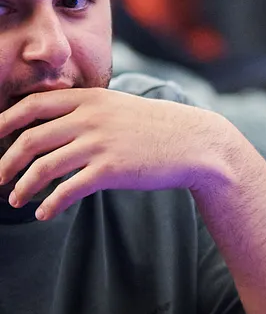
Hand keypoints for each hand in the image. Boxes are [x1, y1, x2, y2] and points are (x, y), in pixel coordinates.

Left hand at [0, 89, 236, 219]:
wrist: (197, 143)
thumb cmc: (157, 128)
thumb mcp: (119, 107)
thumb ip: (86, 111)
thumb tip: (50, 127)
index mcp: (89, 99)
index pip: (32, 106)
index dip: (3, 122)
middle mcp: (90, 118)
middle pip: (30, 140)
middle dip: (5, 164)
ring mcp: (100, 143)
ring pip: (43, 167)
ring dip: (22, 187)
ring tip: (16, 201)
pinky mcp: (112, 169)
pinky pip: (68, 189)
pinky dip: (50, 204)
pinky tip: (44, 214)